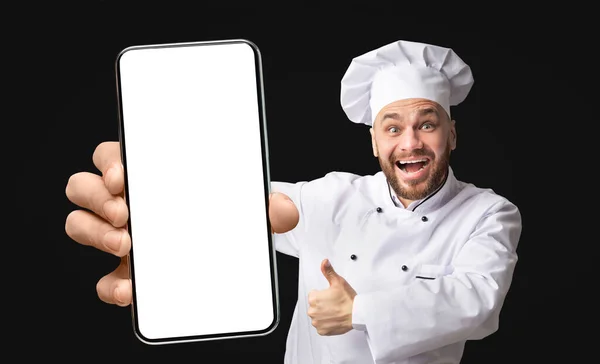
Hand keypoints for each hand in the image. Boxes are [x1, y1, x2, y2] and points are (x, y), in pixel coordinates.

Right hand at [65, 141, 298, 306]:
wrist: (224, 253)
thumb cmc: (225, 217)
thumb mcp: (247, 208)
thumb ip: (269, 207)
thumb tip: (285, 210)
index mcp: (149, 176)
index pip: (112, 155)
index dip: (109, 160)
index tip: (123, 173)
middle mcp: (126, 203)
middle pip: (83, 186)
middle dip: (96, 196)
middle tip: (126, 212)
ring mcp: (120, 237)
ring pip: (79, 224)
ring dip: (94, 232)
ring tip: (127, 245)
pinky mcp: (125, 274)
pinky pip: (102, 280)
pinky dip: (110, 286)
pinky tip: (131, 289)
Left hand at [308, 259, 357, 335]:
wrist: (357, 314)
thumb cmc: (348, 299)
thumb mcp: (338, 281)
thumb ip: (328, 271)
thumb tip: (324, 262)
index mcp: (314, 299)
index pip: (314, 295)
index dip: (323, 294)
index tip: (331, 296)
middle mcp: (312, 311)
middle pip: (315, 306)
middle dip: (323, 304)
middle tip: (335, 303)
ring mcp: (317, 322)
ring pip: (318, 316)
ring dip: (324, 314)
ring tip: (335, 311)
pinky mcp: (322, 331)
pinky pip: (321, 326)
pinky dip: (327, 323)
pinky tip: (335, 319)